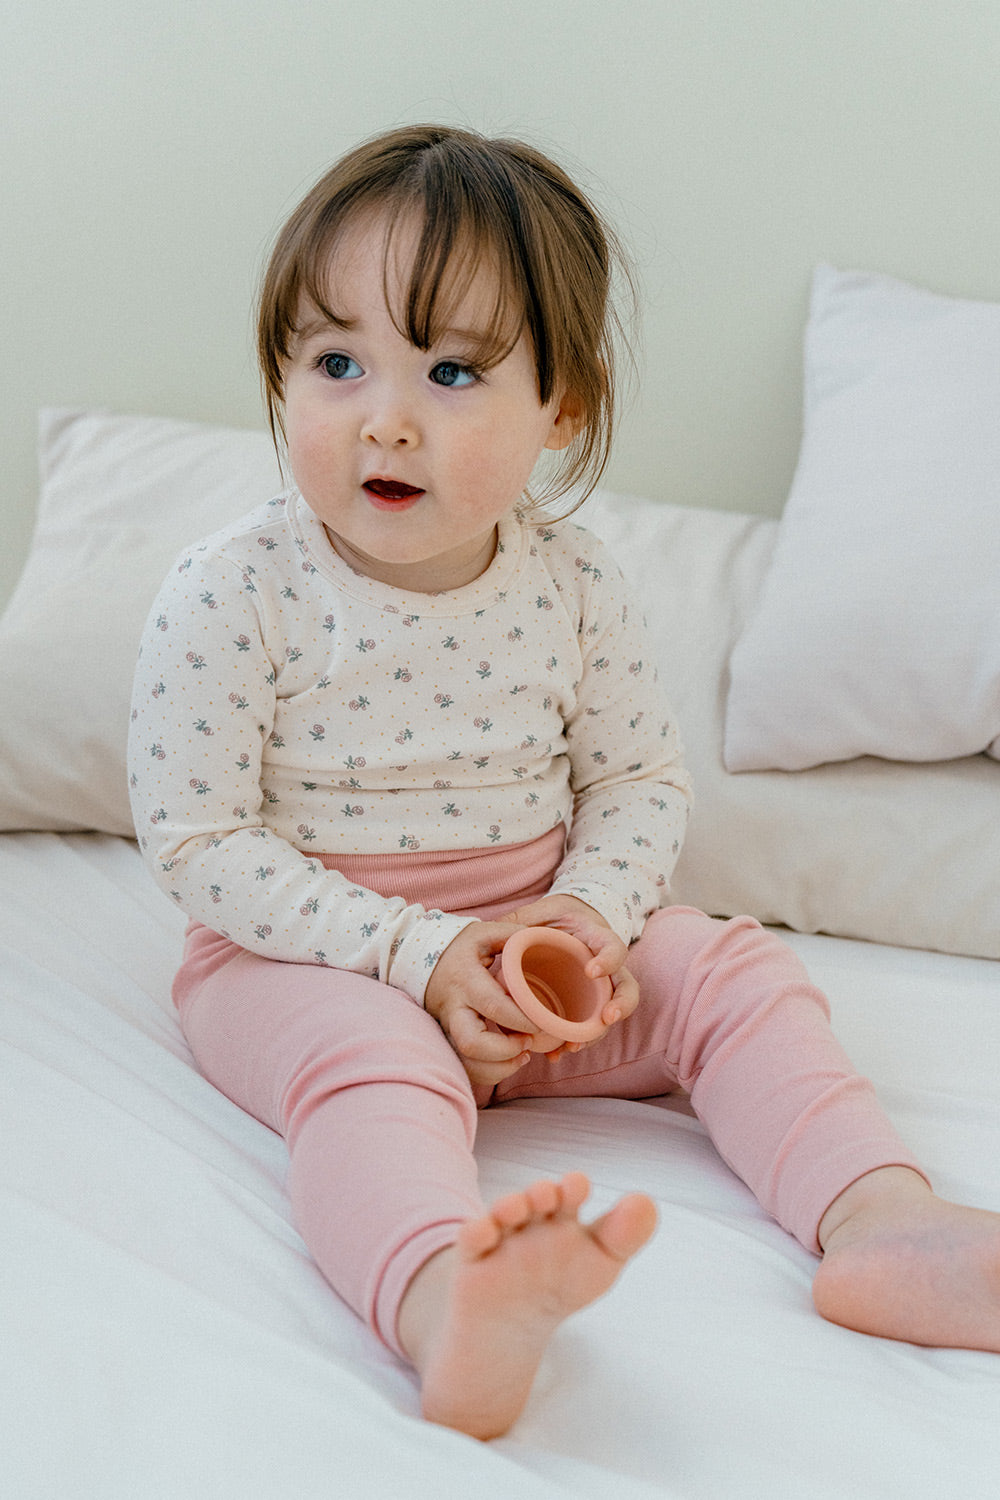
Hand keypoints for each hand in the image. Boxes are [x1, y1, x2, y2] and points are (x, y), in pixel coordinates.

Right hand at [424, 921, 537, 1089]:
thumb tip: (547, 939)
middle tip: (528, 1042)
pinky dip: (489, 1072)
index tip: (540, 1021)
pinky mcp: (446, 1038)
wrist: (415, 957)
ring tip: (522, 1056)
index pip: (492, 1005)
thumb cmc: (457, 946)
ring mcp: (446, 1027)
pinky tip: (509, 1061)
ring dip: (498, 1069)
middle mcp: (453, 1008)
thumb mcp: (484, 932)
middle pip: (471, 1043)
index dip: (519, 1018)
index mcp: (465, 980)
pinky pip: (465, 1066)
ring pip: (467, 1062)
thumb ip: (514, 935)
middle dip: (504, 1051)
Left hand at [504, 894, 638, 1037]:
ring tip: (573, 1046)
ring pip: (610, 1013)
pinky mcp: (586, 1006)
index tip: (592, 971)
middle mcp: (605, 967)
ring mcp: (599, 989)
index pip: (614, 947)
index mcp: (595, 939)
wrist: (561, 929)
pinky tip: (555, 1053)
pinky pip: (588, 1027)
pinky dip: (574, 1041)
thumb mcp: (538, 914)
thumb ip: (519, 920)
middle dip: (621, 1005)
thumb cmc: (552, 919)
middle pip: (626, 987)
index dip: (609, 960)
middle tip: (607, 1018)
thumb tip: (490, 928)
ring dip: (596, 1033)